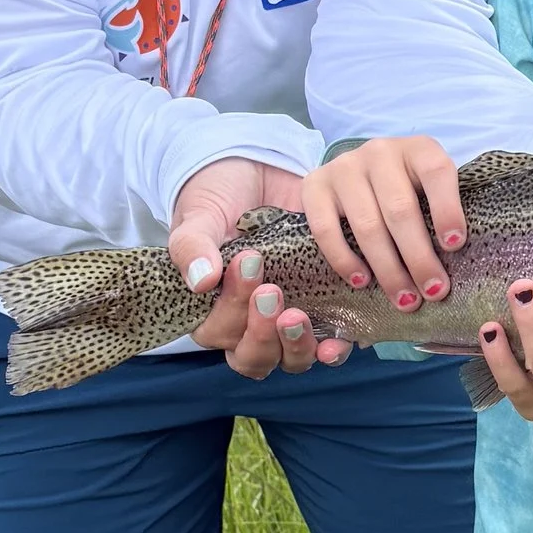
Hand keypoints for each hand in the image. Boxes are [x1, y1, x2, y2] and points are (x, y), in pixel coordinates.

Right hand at [167, 156, 334, 379]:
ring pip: (291, 359)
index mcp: (212, 311)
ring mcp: (285, 322)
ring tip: (299, 316)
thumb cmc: (219, 201)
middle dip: (262, 334)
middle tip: (271, 292)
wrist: (259, 174)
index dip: (230, 311)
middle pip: (254, 357)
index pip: (218, 333)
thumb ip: (192, 247)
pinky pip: (330, 345)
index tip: (246, 266)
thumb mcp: (200, 217)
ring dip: (296, 345)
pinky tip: (340, 339)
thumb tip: (200, 281)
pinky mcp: (322, 310)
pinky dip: (335, 348)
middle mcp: (248, 326)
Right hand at [302, 135, 465, 311]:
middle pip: (401, 208)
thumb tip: (456, 270)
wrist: (350, 174)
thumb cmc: (403, 190)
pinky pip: (327, 228)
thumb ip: (441, 213)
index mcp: (418, 149)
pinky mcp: (315, 185)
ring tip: (405, 299)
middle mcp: (381, 152)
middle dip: (419, 257)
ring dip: (388, 268)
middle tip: (433, 291)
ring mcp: (345, 167)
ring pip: (367, 224)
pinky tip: (362, 281)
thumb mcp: (427, 189)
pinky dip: (345, 259)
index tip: (454, 246)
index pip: (436, 172)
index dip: (447, 209)